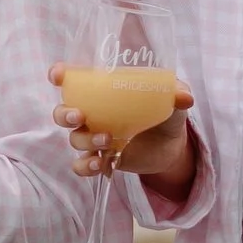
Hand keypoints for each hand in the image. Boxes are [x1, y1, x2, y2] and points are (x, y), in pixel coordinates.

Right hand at [50, 68, 197, 198]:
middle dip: (64, 114)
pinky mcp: (100, 159)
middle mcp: (92, 114)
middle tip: (79, 116)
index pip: (73, 81)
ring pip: (74, 139)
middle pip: (62, 112)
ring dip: (86, 140)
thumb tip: (183, 96)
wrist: (172, 146)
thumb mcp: (172, 99)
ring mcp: (94, 137)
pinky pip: (81, 165)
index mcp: (103, 92)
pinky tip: (101, 165)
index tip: (58, 75)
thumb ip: (176, 92)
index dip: (60, 76)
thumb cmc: (165, 112)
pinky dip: (86, 166)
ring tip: (108, 140)